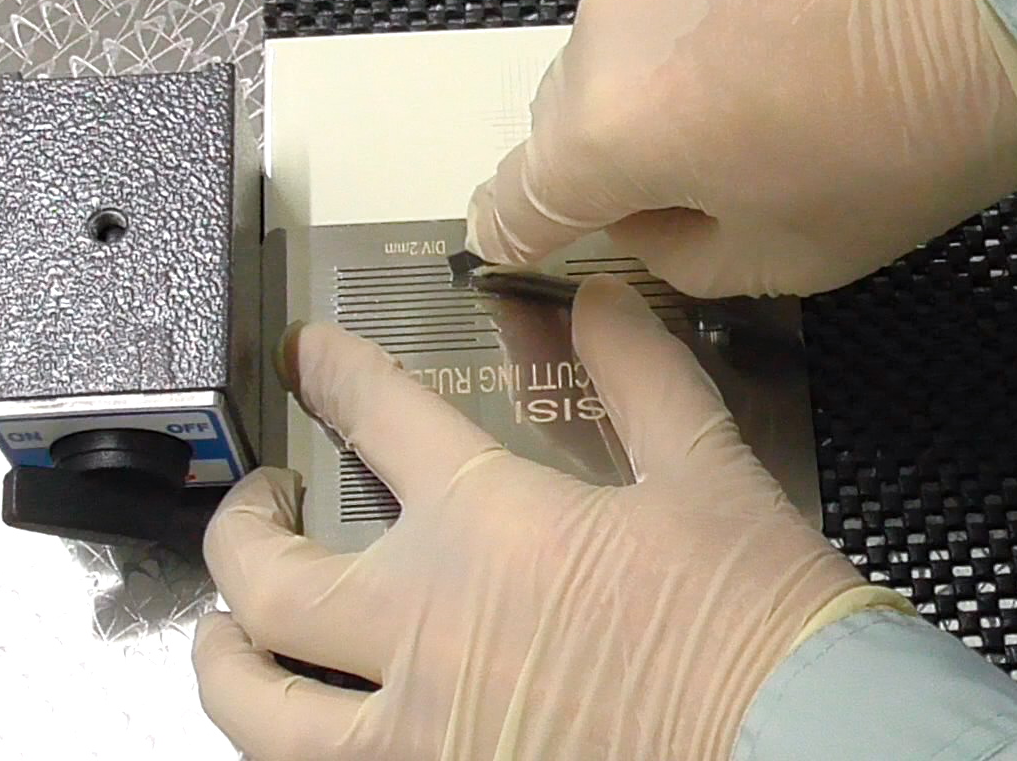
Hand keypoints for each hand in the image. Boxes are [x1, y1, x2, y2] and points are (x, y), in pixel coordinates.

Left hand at [192, 277, 899, 759]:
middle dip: (238, 526)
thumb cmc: (752, 614)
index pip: (380, 418)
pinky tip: (313, 727)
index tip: (311, 357)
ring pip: (257, 706)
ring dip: (223, 660)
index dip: (336, 373)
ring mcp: (417, 732)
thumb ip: (641, 375)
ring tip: (227, 635)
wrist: (793, 743)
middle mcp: (425, 626)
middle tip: (257, 502)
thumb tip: (598, 299)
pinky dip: (294, 745)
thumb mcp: (706, 472)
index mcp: (489, 526)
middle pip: (267, 575)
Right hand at [466, 0, 1016, 297]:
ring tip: (748, 106)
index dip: (518, 240)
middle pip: (556, 122)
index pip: (511, 203)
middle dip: (603, 165)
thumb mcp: (781, 259)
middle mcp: (602, 30)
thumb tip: (637, 219)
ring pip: (609, 51)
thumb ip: (671, 255)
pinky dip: (688, 29)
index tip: (534, 250)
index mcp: (608, 132)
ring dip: (647, 90)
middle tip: (694, 189)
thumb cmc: (903, 152)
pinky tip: (772, 42)